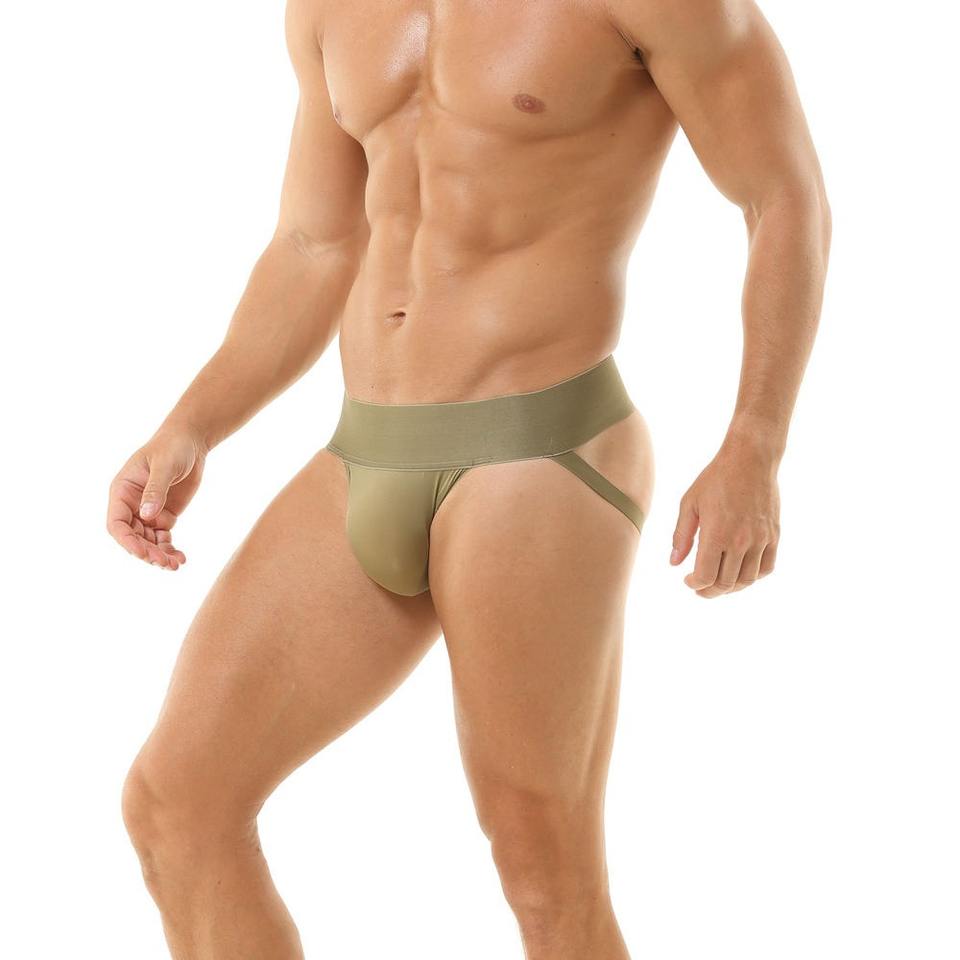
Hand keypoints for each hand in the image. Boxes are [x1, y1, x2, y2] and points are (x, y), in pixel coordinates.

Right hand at [106, 426, 205, 569]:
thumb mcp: (164, 465)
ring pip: (147, 541)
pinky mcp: (164, 516)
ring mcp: (148, 512)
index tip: (142, 553)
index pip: (116, 523)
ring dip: (159, 555)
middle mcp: (131, 505)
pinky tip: (181, 558)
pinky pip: (163, 538)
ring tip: (176, 564)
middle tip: (165, 563)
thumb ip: (155, 489)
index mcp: (122, 491)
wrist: (190, 442)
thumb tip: (146, 515)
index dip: (126, 541)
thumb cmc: (172, 447)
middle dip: (146, 552)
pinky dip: (169, 549)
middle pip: (132, 537)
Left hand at [670, 436, 780, 597]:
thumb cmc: (715, 479)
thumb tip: (674, 563)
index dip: (694, 584)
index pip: (705, 576)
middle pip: (725, 583)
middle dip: (709, 591)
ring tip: (718, 582)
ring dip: (731, 588)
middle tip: (700, 588)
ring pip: (747, 580)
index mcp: (716, 534)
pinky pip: (766, 568)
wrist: (750, 460)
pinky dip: (753, 577)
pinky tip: (740, 572)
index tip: (687, 580)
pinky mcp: (774, 536)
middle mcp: (740, 541)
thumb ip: (681, 536)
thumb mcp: (690, 503)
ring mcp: (760, 540)